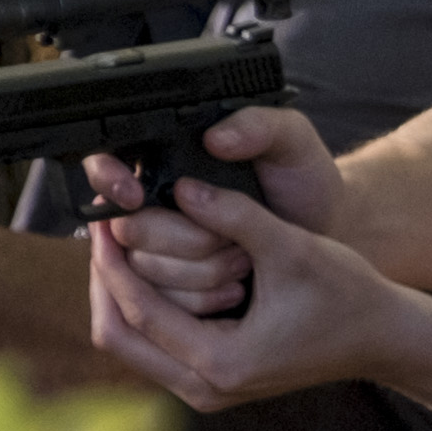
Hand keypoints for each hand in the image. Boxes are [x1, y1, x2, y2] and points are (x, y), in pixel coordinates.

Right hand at [83, 106, 339, 315]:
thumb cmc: (304, 182)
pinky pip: (160, 306)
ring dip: (195, 272)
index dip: (111, 179)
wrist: (327, 237)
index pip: (104, 165)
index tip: (137, 194)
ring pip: (141, 271)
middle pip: (124, 228)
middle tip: (228, 238)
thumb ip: (260, 124)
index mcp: (164, 163)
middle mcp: (152, 208)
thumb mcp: (291, 141)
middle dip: (177, 238)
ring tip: (243, 259)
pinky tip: (236, 289)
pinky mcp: (175, 292)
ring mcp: (159, 253)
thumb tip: (215, 138)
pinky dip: (200, 301)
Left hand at [89, 180, 423, 412]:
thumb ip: (235, 216)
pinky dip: (141, 309)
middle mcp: (206, 387)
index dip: (111, 264)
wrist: (382, 338)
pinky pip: (152, 347)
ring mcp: (207, 390)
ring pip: (130, 345)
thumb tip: (182, 188)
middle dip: (103, 283)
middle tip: (101, 234)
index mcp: (223, 362)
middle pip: (117, 338)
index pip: (137, 312)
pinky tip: (143, 271)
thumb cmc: (348, 297)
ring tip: (116, 247)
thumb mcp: (293, 248)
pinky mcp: (211, 381)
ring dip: (118, 296)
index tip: (102, 222)